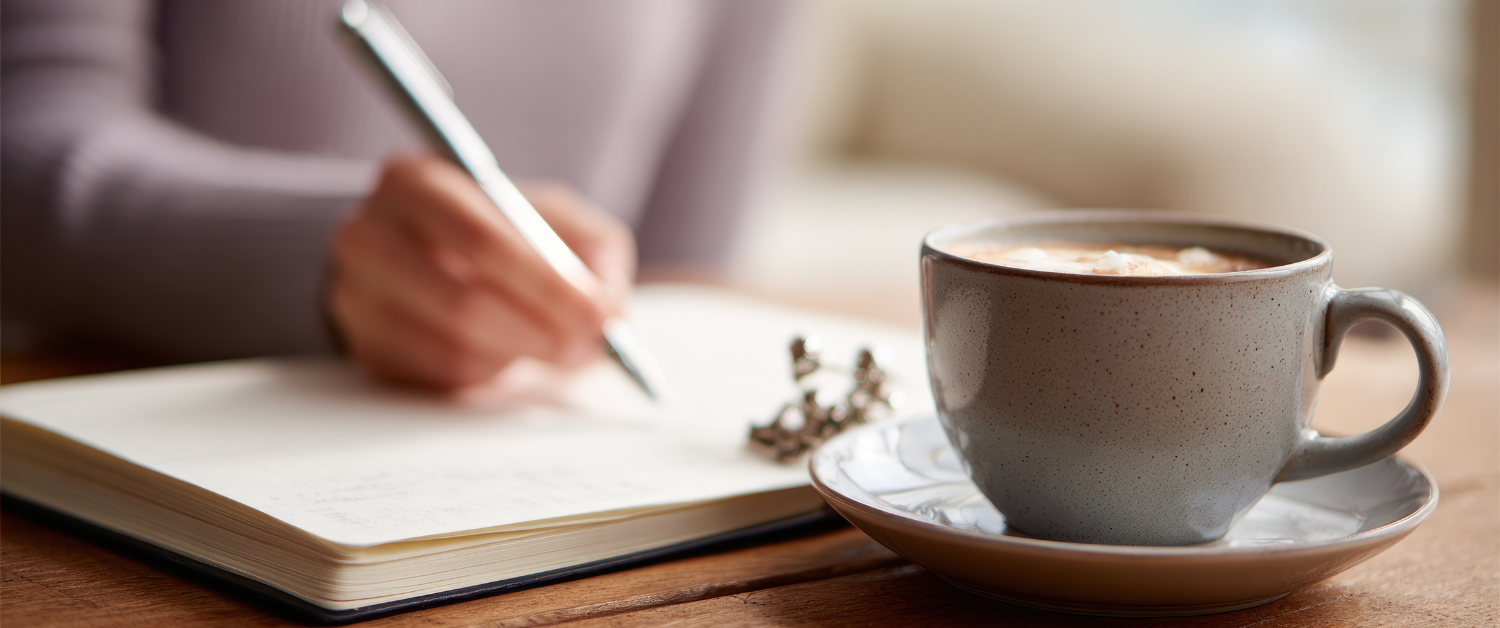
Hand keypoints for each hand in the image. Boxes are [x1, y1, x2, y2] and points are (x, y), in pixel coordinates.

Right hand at [329, 154, 635, 389]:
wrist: (440, 257)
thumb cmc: (508, 232)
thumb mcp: (559, 219)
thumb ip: (595, 252)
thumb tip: (610, 308)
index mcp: (413, 183)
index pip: (479, 238)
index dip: (545, 282)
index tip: (597, 312)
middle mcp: (367, 236)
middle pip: (462, 301)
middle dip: (540, 330)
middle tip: (589, 344)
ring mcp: (357, 298)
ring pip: (455, 347)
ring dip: (522, 354)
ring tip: (558, 343)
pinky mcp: (368, 350)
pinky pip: (442, 377)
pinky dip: (492, 371)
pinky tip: (509, 348)